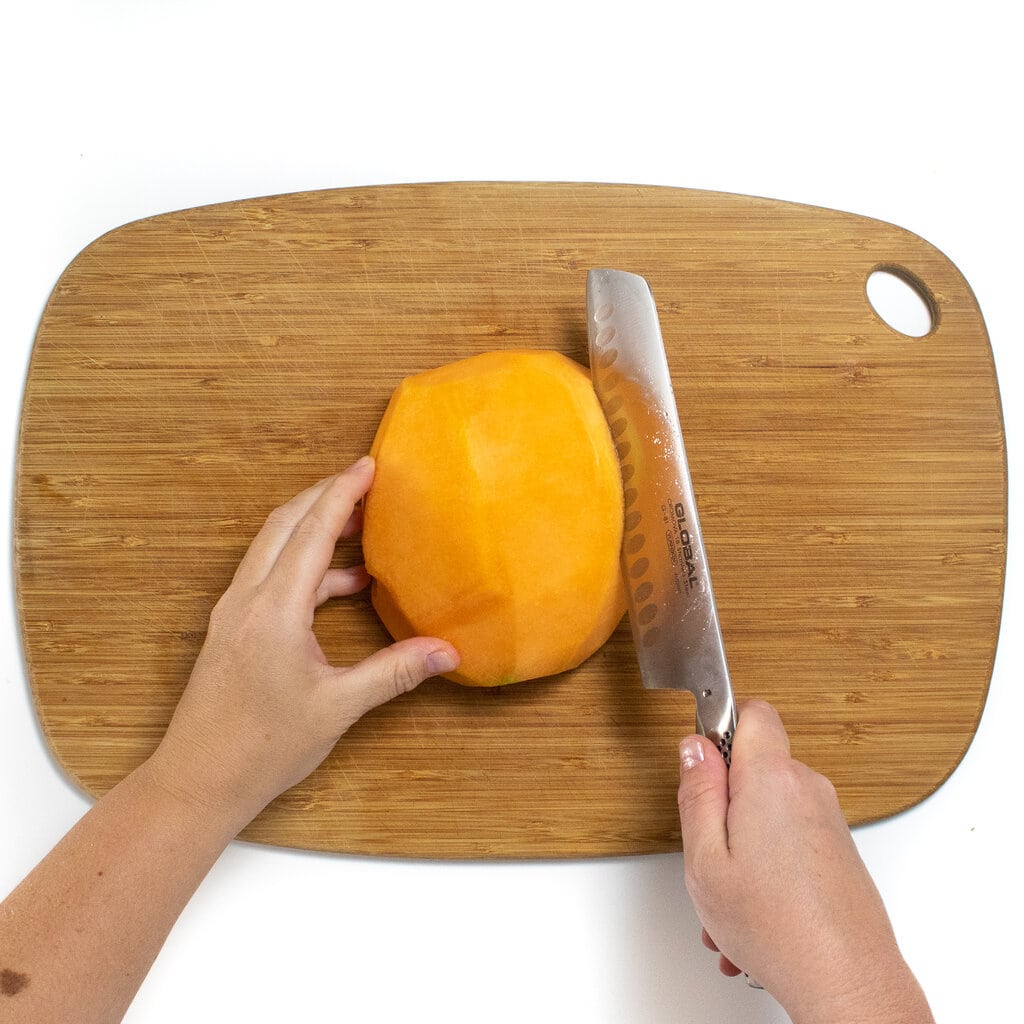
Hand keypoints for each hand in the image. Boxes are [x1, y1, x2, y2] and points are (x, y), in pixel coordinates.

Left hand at [148, 456, 459, 827]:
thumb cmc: (262, 748)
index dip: (343, 493)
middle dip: (326, 496)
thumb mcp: (337, 707)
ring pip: (273, 545)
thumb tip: (448, 652)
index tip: (370, 465)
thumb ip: (394, 673)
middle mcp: (247, 598)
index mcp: (274, 609)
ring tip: (361, 526)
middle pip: (285, 523)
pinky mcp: (234, 626)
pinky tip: (344, 584)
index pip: (311, 531)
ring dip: (313, 527)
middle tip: (368, 483)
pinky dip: (306, 564)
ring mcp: (235, 611)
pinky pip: (270, 574)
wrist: (197, 780)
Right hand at [677, 701, 932, 1023]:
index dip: (722, 728)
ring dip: (744, 845)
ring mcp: (828, 820)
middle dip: (725, 804)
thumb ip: (697, 794)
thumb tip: (694, 749)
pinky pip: (790, 839)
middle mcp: (808, 789)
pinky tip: (754, 912)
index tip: (702, 763)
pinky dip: (769, 865)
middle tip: (710, 849)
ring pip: (769, 811)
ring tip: (730, 899)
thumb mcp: (705, 860)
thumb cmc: (779, 929)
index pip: (752, 712)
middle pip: (755, 769)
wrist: (848, 983)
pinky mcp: (839, 849)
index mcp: (771, 780)